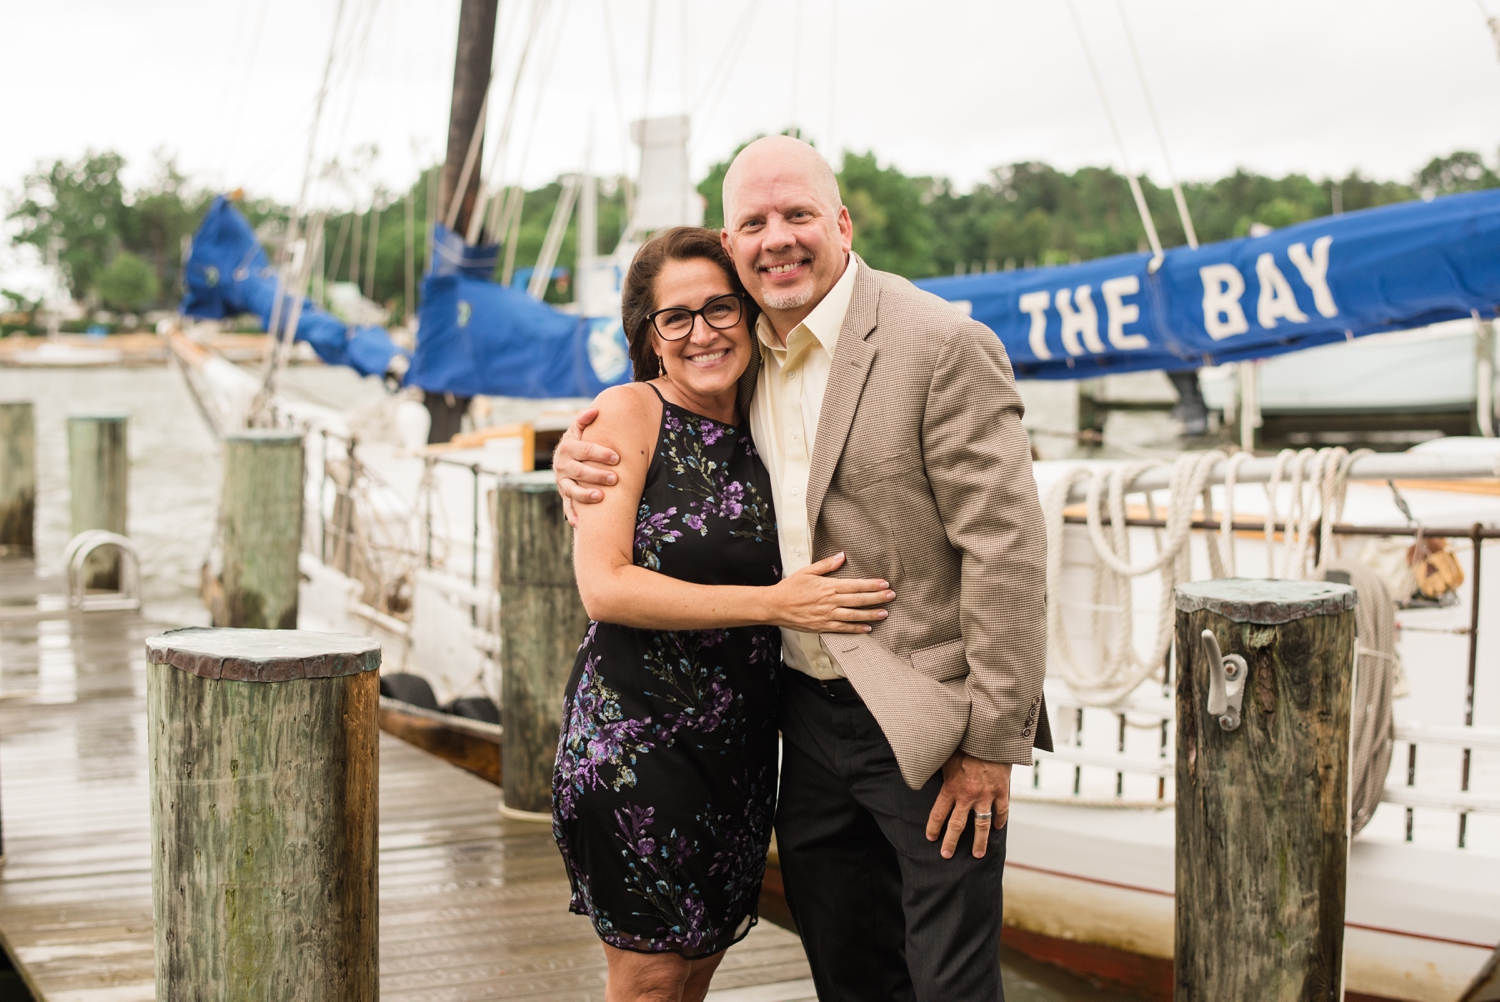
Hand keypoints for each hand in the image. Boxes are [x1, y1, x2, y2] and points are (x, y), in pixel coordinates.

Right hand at [553, 408, 618, 525]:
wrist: (567, 453)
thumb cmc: (580, 439)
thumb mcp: (580, 428)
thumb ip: (585, 419)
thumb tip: (595, 410)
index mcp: (567, 446)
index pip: (584, 450)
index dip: (600, 453)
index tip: (616, 457)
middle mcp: (562, 464)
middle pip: (579, 471)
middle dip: (597, 475)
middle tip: (615, 478)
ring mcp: (561, 480)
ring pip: (572, 489)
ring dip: (585, 494)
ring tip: (601, 497)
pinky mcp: (563, 493)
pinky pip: (567, 505)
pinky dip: (572, 514)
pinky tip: (579, 524)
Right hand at [764, 552, 894, 633]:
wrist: (774, 606)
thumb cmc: (790, 588)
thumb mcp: (807, 571)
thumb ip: (826, 565)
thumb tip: (842, 556)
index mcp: (828, 586)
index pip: (855, 585)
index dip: (871, 585)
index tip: (884, 584)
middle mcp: (830, 601)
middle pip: (858, 600)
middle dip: (877, 598)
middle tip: (891, 597)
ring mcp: (827, 615)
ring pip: (854, 615)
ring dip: (871, 614)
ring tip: (885, 613)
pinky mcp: (822, 626)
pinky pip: (842, 628)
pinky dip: (856, 629)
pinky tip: (867, 628)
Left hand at [926, 752, 1011, 859]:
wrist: (990, 736)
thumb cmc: (965, 743)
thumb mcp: (945, 756)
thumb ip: (937, 769)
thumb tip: (920, 770)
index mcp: (951, 787)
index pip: (938, 813)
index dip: (933, 827)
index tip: (930, 838)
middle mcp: (967, 795)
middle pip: (957, 825)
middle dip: (951, 842)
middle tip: (947, 855)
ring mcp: (986, 795)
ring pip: (982, 825)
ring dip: (979, 842)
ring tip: (977, 854)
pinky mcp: (1001, 791)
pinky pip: (1001, 811)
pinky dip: (999, 821)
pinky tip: (997, 828)